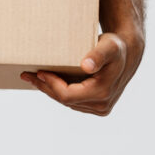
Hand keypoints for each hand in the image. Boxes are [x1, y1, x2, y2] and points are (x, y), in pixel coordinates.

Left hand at [20, 31, 142, 115]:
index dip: (51, 85)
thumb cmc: (115, 47)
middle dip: (45, 87)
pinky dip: (60, 91)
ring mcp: (100, 107)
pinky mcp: (97, 106)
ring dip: (50, 90)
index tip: (39, 72)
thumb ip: (98, 55)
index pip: (67, 95)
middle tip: (27, 75)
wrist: (127, 54)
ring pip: (68, 102)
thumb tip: (87, 66)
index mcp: (102, 93)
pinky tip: (48, 81)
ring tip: (33, 77)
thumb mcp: (109, 46)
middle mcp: (102, 105)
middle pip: (65, 100)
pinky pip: (73, 101)